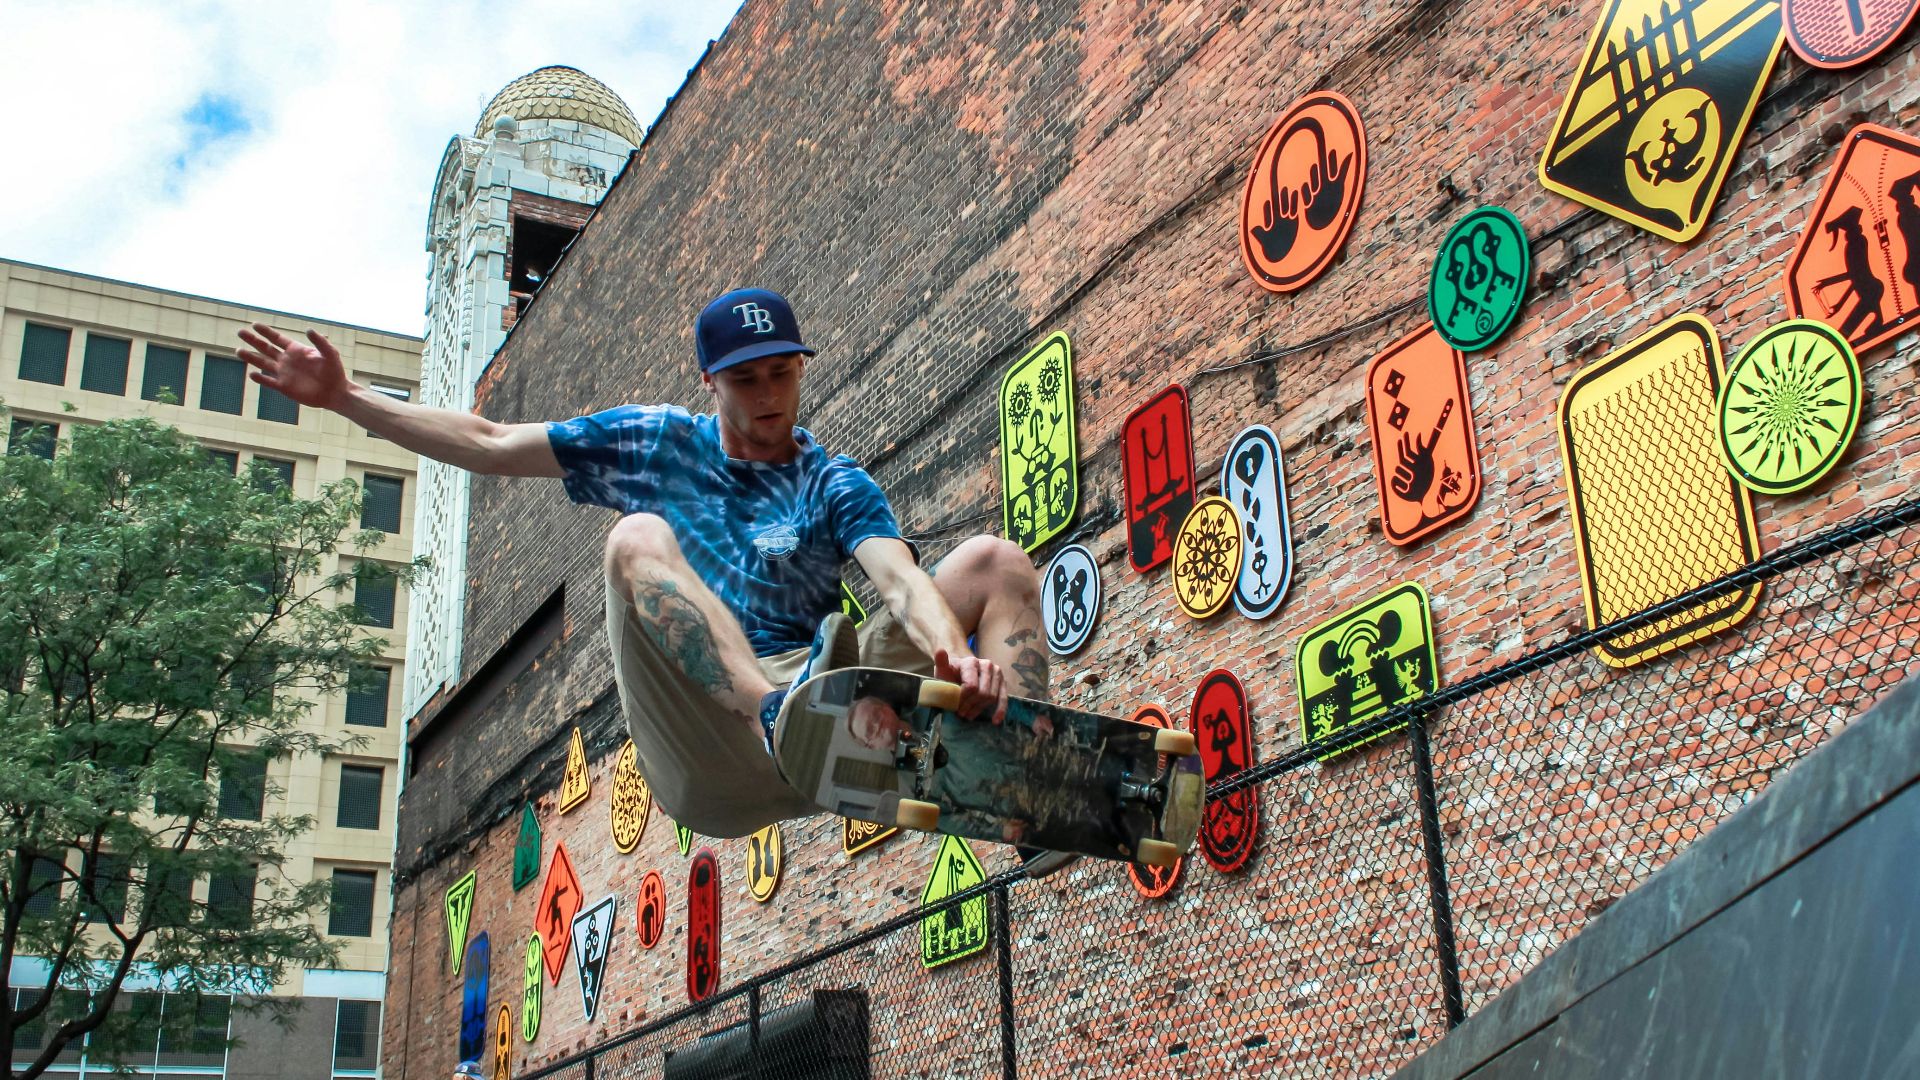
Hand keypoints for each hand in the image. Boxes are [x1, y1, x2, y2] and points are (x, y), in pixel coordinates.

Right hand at [236, 324, 351, 409]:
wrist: (335, 392)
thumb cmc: (335, 371)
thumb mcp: (330, 354)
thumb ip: (320, 342)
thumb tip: (308, 329)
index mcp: (296, 350)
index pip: (277, 338)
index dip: (266, 332)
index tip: (254, 324)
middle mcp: (287, 360)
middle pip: (266, 348)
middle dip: (253, 340)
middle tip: (240, 332)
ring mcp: (284, 374)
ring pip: (263, 363)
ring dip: (251, 357)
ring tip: (238, 350)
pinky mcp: (284, 387)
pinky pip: (269, 382)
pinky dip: (261, 379)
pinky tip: (252, 374)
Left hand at [934, 649, 1006, 724]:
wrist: (961, 670)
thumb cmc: (951, 673)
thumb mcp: (943, 669)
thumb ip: (941, 662)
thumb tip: (940, 651)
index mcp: (971, 661)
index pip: (971, 686)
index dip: (963, 700)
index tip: (954, 706)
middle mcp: (987, 664)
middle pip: (982, 693)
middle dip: (971, 706)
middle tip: (961, 713)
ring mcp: (996, 673)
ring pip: (992, 697)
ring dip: (980, 709)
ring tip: (969, 715)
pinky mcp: (1002, 682)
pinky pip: (1004, 698)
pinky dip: (1000, 710)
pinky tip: (996, 720)